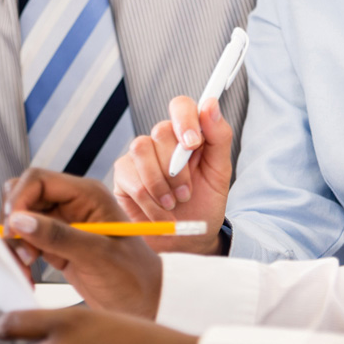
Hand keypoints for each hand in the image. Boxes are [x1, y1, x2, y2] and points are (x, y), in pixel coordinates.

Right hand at [0, 169, 161, 316]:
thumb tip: (19, 220)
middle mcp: (73, 204)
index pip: (38, 180)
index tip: (12, 227)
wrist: (148, 305)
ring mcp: (64, 224)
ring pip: (21, 219)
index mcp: (88, 195)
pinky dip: (21, 255)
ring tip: (26, 267)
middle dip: (14, 222)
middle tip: (20, 250)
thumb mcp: (97, 256)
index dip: (19, 199)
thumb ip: (58, 236)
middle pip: (24, 196)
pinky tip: (29, 273)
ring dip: (16, 242)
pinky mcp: (57, 244)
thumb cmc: (136, 279)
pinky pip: (27, 241)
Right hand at [111, 96, 232, 255]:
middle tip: (186, 192)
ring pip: (141, 149)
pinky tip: (159, 211)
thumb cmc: (205, 204)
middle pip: (160, 131)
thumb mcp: (220, 173)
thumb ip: (218, 137)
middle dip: (177, 167)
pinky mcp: (123, 175)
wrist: (188, 239)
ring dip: (161, 183)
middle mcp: (161, 141)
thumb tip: (210, 104)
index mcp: (187, 134)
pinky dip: (149, 200)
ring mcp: (139, 156)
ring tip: (173, 203)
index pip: (180, 106)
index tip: (193, 143)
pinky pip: (131, 177)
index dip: (184, 119)